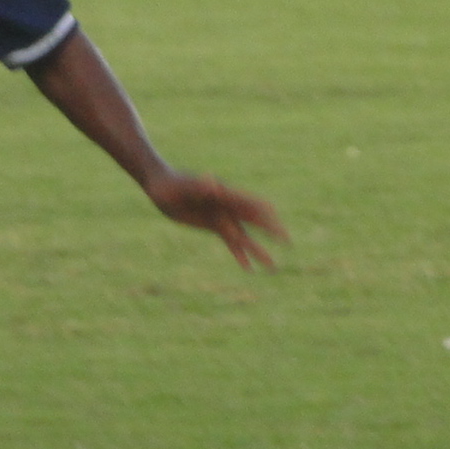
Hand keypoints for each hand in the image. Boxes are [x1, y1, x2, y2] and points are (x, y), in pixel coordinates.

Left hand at [144, 169, 288, 270]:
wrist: (160, 186)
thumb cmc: (169, 184)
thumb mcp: (182, 187)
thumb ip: (199, 185)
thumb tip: (212, 181)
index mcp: (224, 195)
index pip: (251, 206)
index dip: (266, 216)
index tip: (278, 227)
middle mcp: (228, 206)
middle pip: (254, 221)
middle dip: (271, 231)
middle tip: (289, 243)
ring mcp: (222, 216)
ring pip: (244, 235)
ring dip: (258, 250)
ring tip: (272, 267)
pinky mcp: (213, 225)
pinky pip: (230, 241)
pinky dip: (239, 254)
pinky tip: (248, 268)